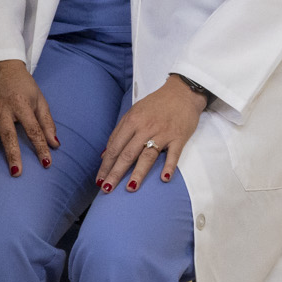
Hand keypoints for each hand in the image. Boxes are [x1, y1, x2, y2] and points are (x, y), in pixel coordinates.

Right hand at [0, 59, 56, 174]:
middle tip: (16, 172)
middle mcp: (3, 110)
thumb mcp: (39, 99)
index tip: (46, 163)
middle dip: (12, 154)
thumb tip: (55, 144)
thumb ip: (47, 122)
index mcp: (21, 104)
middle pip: (8, 135)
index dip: (41, 147)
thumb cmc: (23, 85)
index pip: (33, 129)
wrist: (0, 68)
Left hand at [96, 75, 207, 193]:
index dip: (106, 165)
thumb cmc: (155, 105)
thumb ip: (119, 132)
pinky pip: (173, 154)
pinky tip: (164, 178)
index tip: (99, 180)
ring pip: (148, 156)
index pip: (115, 147)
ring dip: (138, 173)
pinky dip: (169, 166)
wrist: (182, 92)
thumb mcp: (133, 113)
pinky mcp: (179, 137)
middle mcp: (145, 128)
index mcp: (131, 121)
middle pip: (127, 154)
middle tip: (107, 189)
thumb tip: (105, 154)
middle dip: (115, 173)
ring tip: (130, 188)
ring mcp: (162, 133)